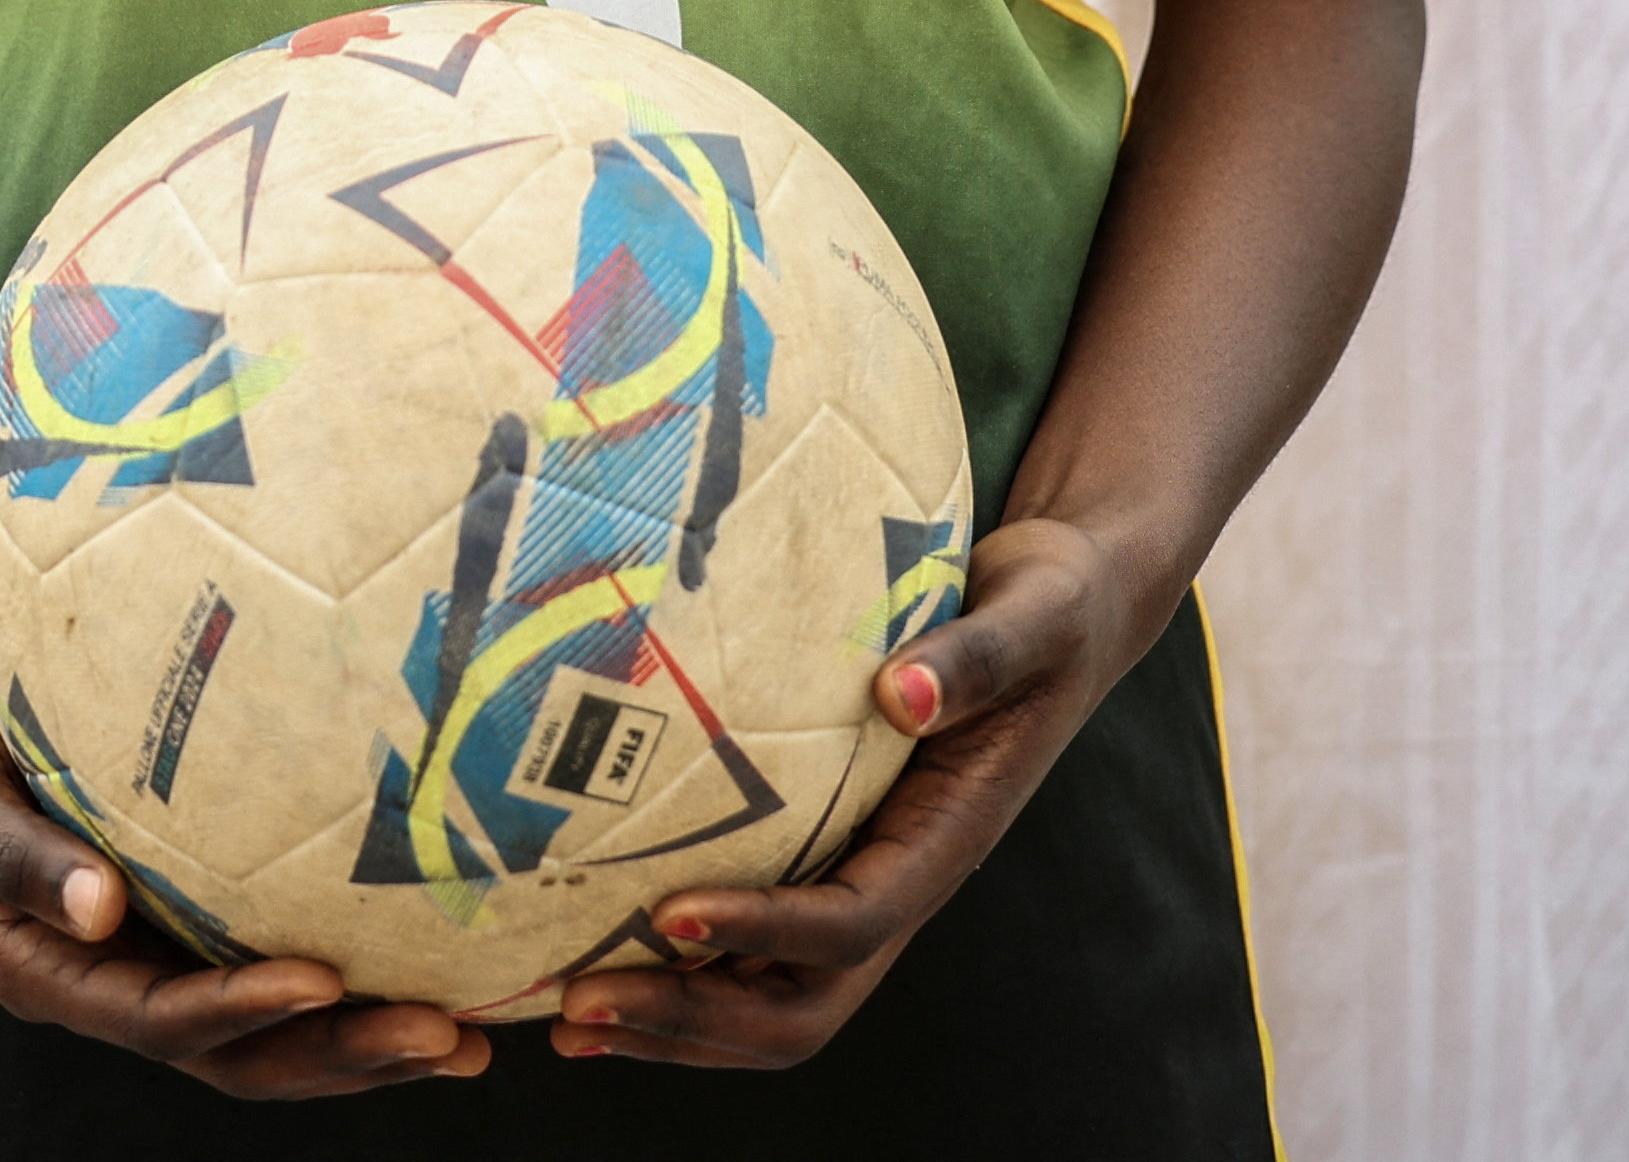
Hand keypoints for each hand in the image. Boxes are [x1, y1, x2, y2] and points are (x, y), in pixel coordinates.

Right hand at [0, 639, 485, 1099]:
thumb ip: (16, 850)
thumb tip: (98, 907)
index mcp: (43, 970)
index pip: (155, 1018)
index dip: (238, 1009)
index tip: (320, 980)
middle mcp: (107, 979)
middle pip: (233, 1051)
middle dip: (338, 1054)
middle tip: (445, 1036)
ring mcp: (152, 954)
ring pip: (267, 1029)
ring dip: (362, 1039)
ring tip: (469, 1037)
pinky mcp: (186, 912)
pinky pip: (272, 958)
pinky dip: (349, 977)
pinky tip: (434, 963)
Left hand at [540, 511, 1150, 1071]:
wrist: (1064, 612)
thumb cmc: (1049, 606)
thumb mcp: (1034, 612)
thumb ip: (977, 656)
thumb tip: (901, 691)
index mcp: (946, 839)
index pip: (852, 920)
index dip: (763, 929)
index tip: (669, 913)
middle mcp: (900, 880)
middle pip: (800, 1002)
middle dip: (693, 1018)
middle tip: (576, 1004)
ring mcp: (862, 880)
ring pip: (770, 997)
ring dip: (672, 1022)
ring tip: (564, 1016)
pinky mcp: (829, 857)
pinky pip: (754, 946)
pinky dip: (676, 972)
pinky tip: (593, 953)